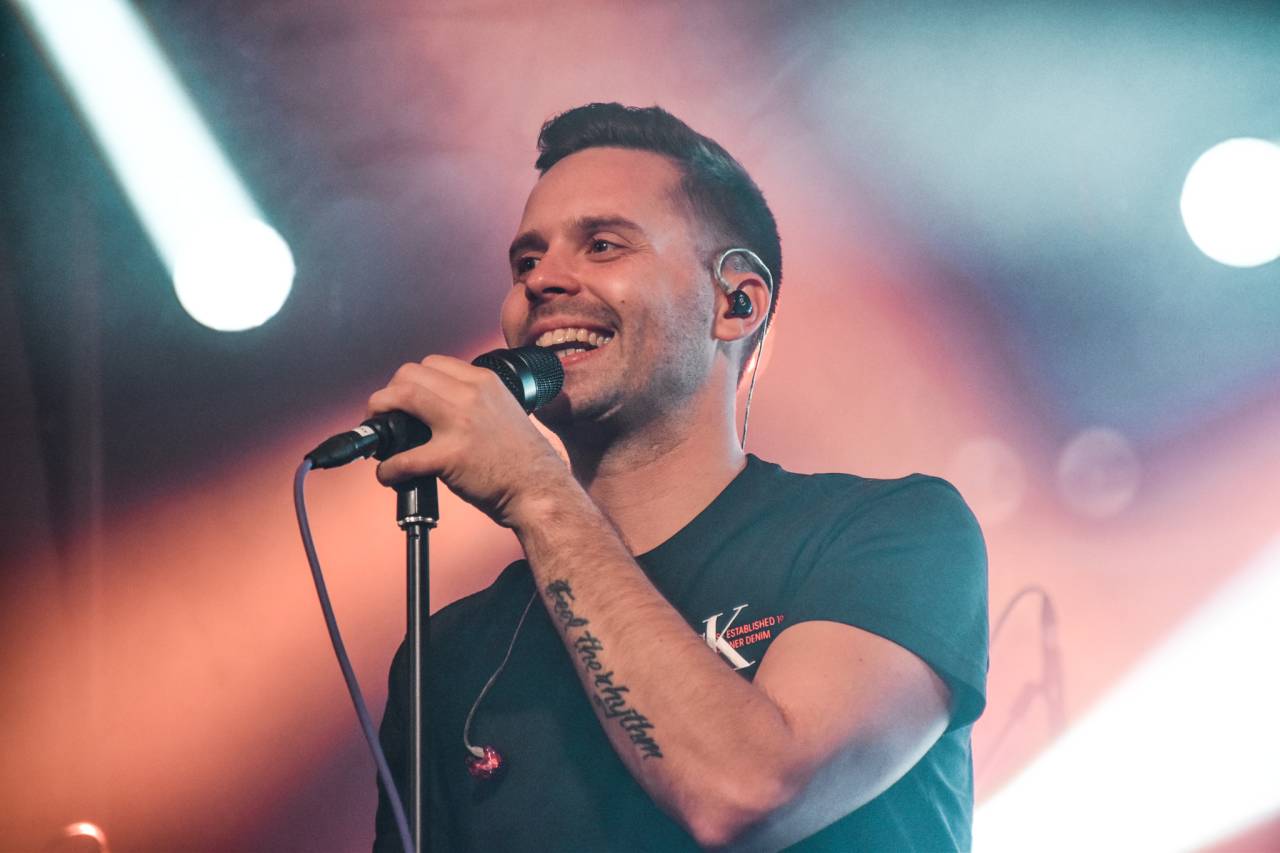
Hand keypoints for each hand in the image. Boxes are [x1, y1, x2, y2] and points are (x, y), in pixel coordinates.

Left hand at [366, 354, 572, 527]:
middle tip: (386, 414)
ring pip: (400, 398)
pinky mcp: (450, 457)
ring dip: (378, 413)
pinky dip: (387, 468)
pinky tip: (390, 475)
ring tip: (379, 434)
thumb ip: (474, 401)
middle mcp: (471, 395)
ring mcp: (460, 424)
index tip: (406, 397)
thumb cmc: (524, 459)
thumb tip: (435, 407)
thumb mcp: (504, 410)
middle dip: (389, 392)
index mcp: (484, 381)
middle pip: (410, 374)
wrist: (540, 489)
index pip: (432, 363)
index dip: (412, 379)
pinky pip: (402, 457)